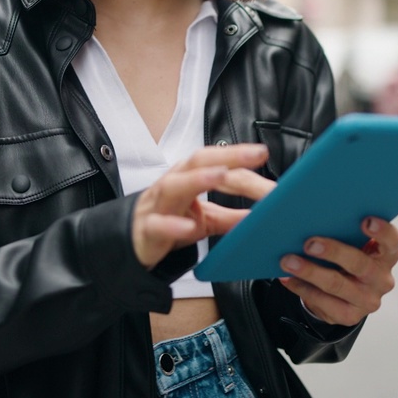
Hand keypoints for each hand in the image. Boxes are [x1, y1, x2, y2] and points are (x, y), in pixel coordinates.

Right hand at [132, 144, 274, 268]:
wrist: (132, 244)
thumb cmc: (168, 223)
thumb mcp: (206, 220)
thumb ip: (232, 216)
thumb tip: (264, 215)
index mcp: (188, 177)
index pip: (217, 163)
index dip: (243, 161)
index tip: (264, 156)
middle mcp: (173, 184)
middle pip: (198, 162)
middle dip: (227, 155)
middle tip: (255, 154)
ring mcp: (157, 205)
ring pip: (174, 185)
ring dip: (198, 179)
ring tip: (221, 175)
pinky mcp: (146, 230)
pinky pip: (157, 225)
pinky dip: (173, 225)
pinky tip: (189, 227)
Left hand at [278, 216, 397, 326]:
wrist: (345, 297)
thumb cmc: (348, 259)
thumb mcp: (354, 246)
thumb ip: (346, 231)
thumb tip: (314, 215)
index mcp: (386, 255)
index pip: (391, 241)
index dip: (382, 231)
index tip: (365, 220)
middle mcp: (382, 278)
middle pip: (359, 263)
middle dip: (333, 251)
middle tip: (309, 243)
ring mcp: (367, 300)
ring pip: (336, 284)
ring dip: (309, 271)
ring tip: (288, 261)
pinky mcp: (350, 315)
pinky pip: (323, 301)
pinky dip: (302, 287)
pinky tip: (288, 278)